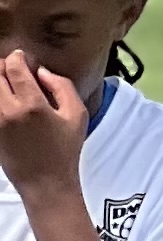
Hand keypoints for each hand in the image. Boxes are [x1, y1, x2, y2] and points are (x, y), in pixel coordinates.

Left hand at [0, 52, 87, 204]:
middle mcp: (8, 111)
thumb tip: (41, 71)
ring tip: (7, 86)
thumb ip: (62, 86)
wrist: (45, 183)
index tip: (22, 58)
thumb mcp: (77, 115)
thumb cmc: (65, 150)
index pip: (13, 67)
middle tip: (13, 71)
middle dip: (3, 67)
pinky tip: (5, 101)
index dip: (17, 57)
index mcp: (32, 105)